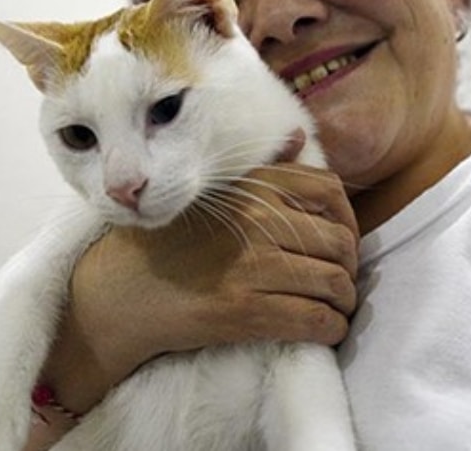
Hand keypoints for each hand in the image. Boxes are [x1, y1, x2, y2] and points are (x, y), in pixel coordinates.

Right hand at [39, 136, 359, 414]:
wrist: (120, 293)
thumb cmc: (164, 245)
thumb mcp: (210, 194)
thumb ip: (261, 170)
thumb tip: (298, 139)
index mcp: (252, 188)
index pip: (329, 192)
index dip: (348, 220)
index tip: (343, 242)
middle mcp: (258, 221)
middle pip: (340, 243)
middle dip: (350, 268)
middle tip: (342, 284)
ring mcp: (253, 266)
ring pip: (334, 284)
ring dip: (345, 304)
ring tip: (337, 310)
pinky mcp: (246, 311)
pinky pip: (314, 321)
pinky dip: (330, 330)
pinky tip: (324, 331)